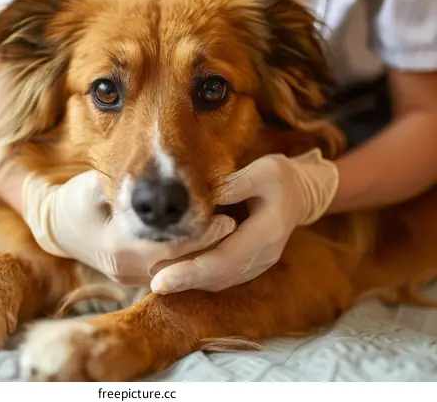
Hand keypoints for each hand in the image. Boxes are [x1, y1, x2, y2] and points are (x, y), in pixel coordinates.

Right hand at [22, 170, 236, 286]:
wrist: (57, 227)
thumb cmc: (76, 201)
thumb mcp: (92, 185)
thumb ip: (123, 185)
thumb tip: (156, 181)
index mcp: (117, 246)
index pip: (170, 246)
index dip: (200, 234)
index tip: (226, 218)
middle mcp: (126, 269)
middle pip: (179, 263)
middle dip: (208, 246)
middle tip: (235, 226)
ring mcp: (130, 278)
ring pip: (177, 272)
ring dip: (202, 255)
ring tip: (227, 235)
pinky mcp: (135, 278)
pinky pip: (168, 272)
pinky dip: (188, 260)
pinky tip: (207, 244)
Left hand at [150, 148, 338, 293]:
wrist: (301, 193)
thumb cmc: (279, 177)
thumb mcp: (263, 170)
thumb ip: (234, 185)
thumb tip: (200, 198)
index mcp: (268, 232)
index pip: (225, 259)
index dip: (192, 270)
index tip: (162, 278)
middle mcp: (264, 255)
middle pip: (220, 276)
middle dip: (185, 281)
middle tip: (154, 283)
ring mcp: (258, 263)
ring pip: (219, 281)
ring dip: (189, 282)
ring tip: (157, 279)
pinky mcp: (249, 264)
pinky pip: (221, 276)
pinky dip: (198, 277)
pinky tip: (175, 272)